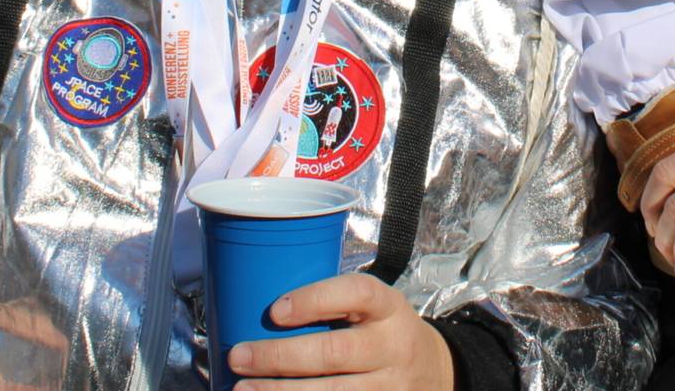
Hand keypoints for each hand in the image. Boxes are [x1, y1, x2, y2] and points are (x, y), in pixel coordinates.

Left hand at [226, 273, 453, 390]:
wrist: (435, 371)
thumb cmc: (385, 331)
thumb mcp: (375, 307)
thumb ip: (336, 304)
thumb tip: (262, 305)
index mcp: (388, 307)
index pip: (357, 293)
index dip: (315, 299)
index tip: (275, 310)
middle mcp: (392, 345)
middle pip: (334, 352)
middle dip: (280, 357)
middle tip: (239, 356)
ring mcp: (389, 385)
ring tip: (243, 389)